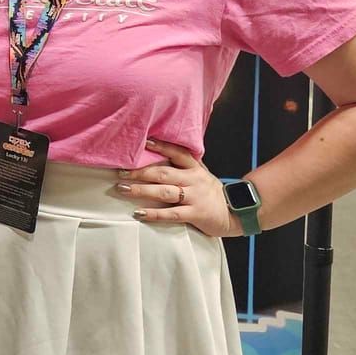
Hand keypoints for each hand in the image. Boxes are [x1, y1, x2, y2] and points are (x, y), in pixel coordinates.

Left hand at [118, 138, 239, 236]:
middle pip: (163, 173)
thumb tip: (158, 153)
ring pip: (164, 192)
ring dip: (141, 190)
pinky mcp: (195, 214)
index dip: (161, 146)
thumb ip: (184, 166)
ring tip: (123, 189)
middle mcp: (194, 180)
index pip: (177, 153)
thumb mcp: (201, 174)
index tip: (143, 141)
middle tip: (120, 172)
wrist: (235, 213)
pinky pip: (171, 213)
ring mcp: (195, 197)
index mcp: (195, 168)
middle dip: (140, 172)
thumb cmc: (211, 193)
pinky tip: (139, 213)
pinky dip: (154, 213)